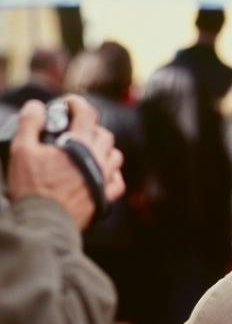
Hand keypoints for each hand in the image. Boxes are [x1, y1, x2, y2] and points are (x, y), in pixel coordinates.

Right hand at [8, 96, 124, 228]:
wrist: (44, 221)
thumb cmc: (32, 186)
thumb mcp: (21, 149)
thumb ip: (30, 123)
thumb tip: (37, 106)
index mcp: (79, 145)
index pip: (87, 114)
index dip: (78, 104)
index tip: (69, 103)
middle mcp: (98, 160)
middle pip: (104, 135)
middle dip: (91, 127)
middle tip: (75, 130)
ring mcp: (104, 179)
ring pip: (115, 156)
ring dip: (104, 149)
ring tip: (89, 150)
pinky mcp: (105, 197)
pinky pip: (118, 182)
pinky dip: (112, 174)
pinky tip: (102, 173)